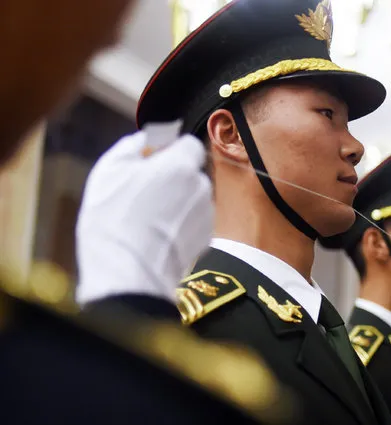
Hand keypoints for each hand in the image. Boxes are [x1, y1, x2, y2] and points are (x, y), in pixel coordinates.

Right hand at [75, 124, 212, 305]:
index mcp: (181, 164)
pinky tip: (157, 236)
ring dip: (177, 202)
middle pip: (191, 172)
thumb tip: (146, 139)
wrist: (130, 273)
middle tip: (144, 193)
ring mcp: (206, 214)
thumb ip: (132, 146)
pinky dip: (180, 225)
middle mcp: (201, 186)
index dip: (171, 150)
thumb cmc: (114, 220)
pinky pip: (193, 222)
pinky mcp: (205, 239)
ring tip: (147, 219)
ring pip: (193, 198)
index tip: (153, 160)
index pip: (189, 144)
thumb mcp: (109, 171)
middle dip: (173, 178)